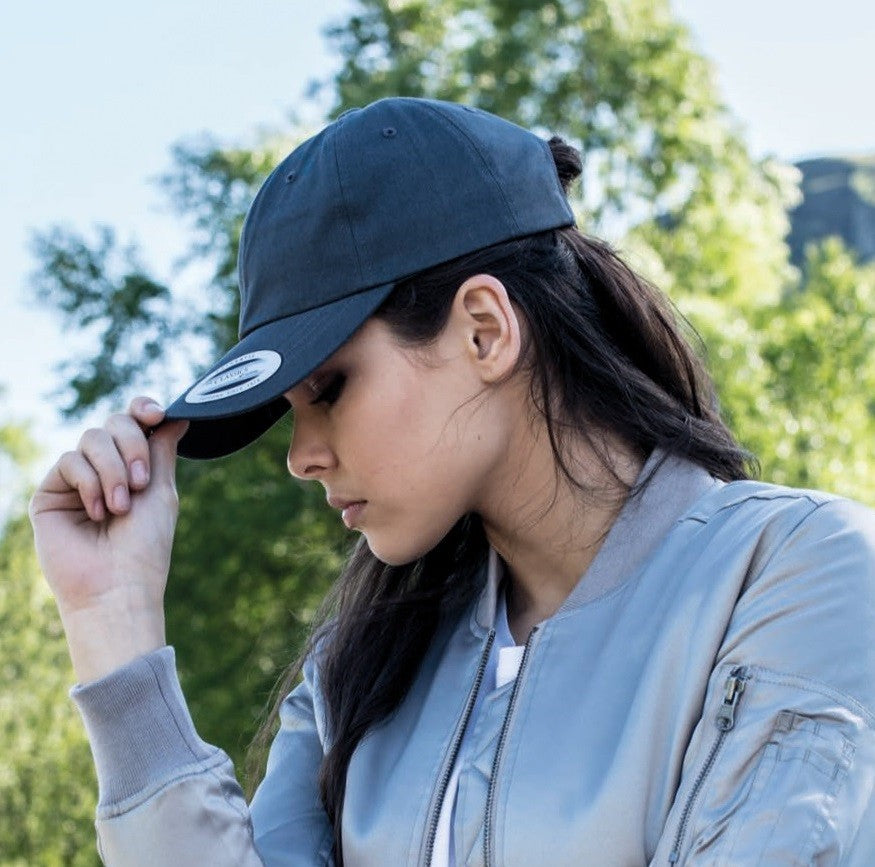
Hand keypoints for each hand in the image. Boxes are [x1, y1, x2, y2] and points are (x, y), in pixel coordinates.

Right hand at [28, 397, 188, 680]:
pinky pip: (69, 460)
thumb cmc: (145, 545)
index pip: (133, 423)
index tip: (156, 414)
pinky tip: (98, 512)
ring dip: (113, 470)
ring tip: (121, 507)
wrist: (116, 586)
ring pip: (91, 438)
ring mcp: (76, 481)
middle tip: (142, 483)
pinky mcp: (50, 494)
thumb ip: (162, 450)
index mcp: (134, 468)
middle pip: (113, 423)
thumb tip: (178, 415)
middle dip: (132, 446)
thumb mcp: (161, 491)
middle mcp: (105, 470)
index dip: (142, 409)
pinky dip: (90, 482)